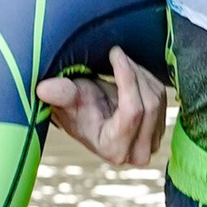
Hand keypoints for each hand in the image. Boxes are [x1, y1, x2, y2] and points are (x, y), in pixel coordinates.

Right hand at [36, 43, 171, 169]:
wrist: (86, 116)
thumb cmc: (74, 109)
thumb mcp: (66, 100)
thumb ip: (60, 95)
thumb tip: (44, 89)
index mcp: (113, 149)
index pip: (133, 112)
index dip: (127, 78)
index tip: (115, 53)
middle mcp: (136, 153)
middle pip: (150, 104)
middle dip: (134, 73)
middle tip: (116, 53)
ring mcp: (152, 143)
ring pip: (157, 98)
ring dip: (139, 74)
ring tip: (119, 63)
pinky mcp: (160, 130)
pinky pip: (162, 97)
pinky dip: (146, 79)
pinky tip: (130, 74)